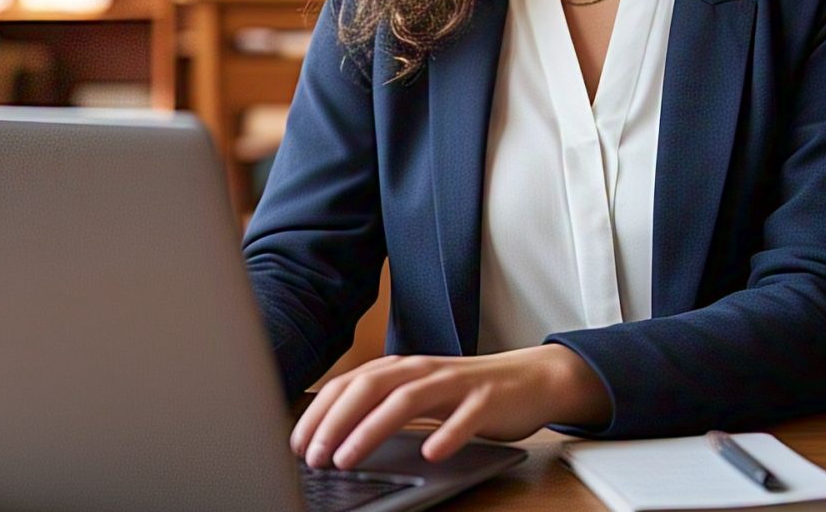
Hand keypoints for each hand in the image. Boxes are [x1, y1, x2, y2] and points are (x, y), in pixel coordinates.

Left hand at [290, 345, 609, 469]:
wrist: (527, 378)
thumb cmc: (463, 393)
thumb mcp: (417, 395)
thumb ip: (381, 407)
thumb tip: (332, 435)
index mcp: (401, 369)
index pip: (350, 384)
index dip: (320, 412)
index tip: (297, 442)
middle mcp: (422, 370)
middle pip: (370, 387)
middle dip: (336, 421)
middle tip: (314, 455)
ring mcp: (455, 383)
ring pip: (407, 400)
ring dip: (373, 429)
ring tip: (348, 457)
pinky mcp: (486, 400)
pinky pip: (465, 416)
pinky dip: (447, 434)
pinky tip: (431, 452)